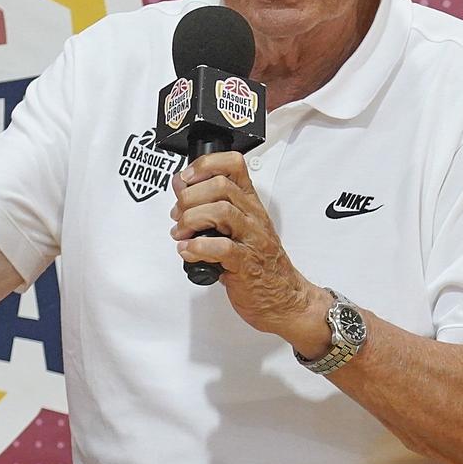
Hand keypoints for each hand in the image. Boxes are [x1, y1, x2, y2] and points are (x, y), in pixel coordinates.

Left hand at [170, 151, 327, 350]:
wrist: (284, 298)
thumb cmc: (259, 264)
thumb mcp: (234, 228)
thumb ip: (208, 206)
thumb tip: (181, 187)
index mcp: (249, 204)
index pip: (233, 165)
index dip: (206, 165)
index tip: (186, 178)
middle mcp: (252, 217)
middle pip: (220, 187)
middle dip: (190, 198)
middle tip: (178, 215)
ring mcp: (252, 239)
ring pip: (221, 212)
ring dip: (191, 220)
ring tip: (181, 234)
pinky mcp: (247, 265)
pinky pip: (223, 248)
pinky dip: (198, 247)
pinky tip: (188, 251)